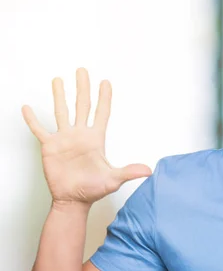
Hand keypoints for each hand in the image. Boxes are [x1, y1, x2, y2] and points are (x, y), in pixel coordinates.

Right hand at [22, 67, 151, 206]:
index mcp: (96, 140)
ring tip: (58, 80)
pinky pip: (39, 130)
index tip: (106, 82)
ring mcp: (64, 140)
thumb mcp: (113, 180)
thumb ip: (129, 172)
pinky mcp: (50, 147)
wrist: (73, 200)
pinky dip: (32, 119)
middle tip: (82, 70)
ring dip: (59, 96)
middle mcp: (80, 135)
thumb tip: (148, 171)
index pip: (101, 113)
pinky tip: (27, 108)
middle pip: (82, 106)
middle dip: (83, 88)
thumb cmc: (93, 190)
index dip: (104, 98)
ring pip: (61, 112)